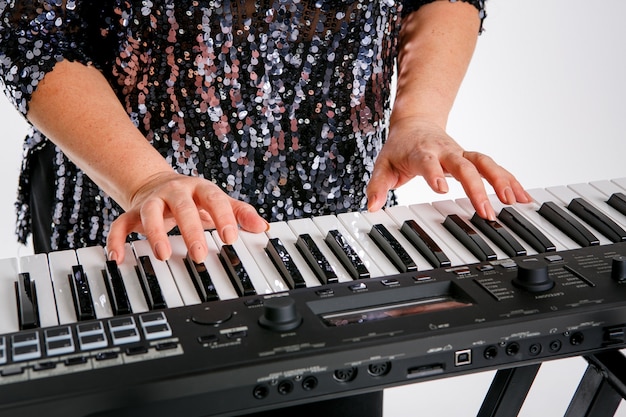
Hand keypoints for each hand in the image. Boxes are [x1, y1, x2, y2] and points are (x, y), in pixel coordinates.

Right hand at [106, 171, 268, 263]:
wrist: (159, 184)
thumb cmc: (196, 198)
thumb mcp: (219, 202)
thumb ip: (240, 213)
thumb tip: (262, 227)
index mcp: (200, 189)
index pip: (214, 198)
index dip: (223, 216)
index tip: (230, 238)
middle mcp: (175, 192)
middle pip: (182, 207)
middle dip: (191, 230)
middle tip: (200, 255)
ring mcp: (153, 202)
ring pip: (150, 213)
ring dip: (155, 233)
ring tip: (163, 255)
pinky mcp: (133, 213)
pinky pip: (120, 224)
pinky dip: (116, 240)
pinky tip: (118, 258)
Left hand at [366, 117, 530, 218]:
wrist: (415, 123)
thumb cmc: (400, 147)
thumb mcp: (383, 164)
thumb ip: (377, 186)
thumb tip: (371, 207)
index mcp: (422, 152)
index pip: (429, 161)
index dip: (435, 174)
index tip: (442, 189)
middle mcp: (446, 151)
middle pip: (465, 166)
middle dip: (477, 188)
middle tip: (485, 211)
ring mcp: (461, 154)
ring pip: (485, 164)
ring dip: (502, 182)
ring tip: (515, 202)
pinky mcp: (471, 159)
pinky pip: (494, 168)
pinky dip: (510, 181)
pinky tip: (523, 196)